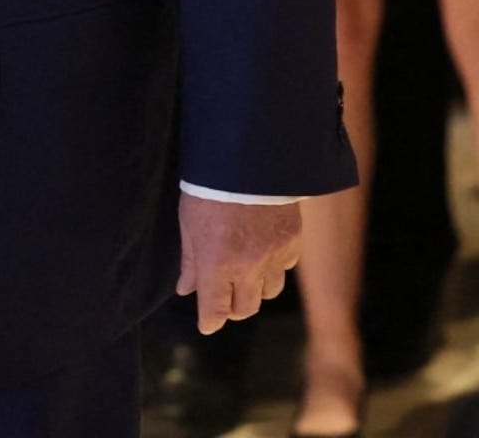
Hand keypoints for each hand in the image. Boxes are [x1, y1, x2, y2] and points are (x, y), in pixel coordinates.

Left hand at [176, 195, 299, 334]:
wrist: (249, 155)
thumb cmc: (210, 187)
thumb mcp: (189, 222)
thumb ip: (190, 261)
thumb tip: (185, 289)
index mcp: (217, 264)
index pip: (215, 312)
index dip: (209, 321)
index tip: (206, 322)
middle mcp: (248, 267)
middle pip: (244, 309)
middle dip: (231, 307)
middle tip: (223, 295)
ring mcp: (274, 255)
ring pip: (269, 292)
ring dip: (255, 289)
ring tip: (245, 272)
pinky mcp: (293, 240)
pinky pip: (286, 267)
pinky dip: (275, 266)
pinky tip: (265, 250)